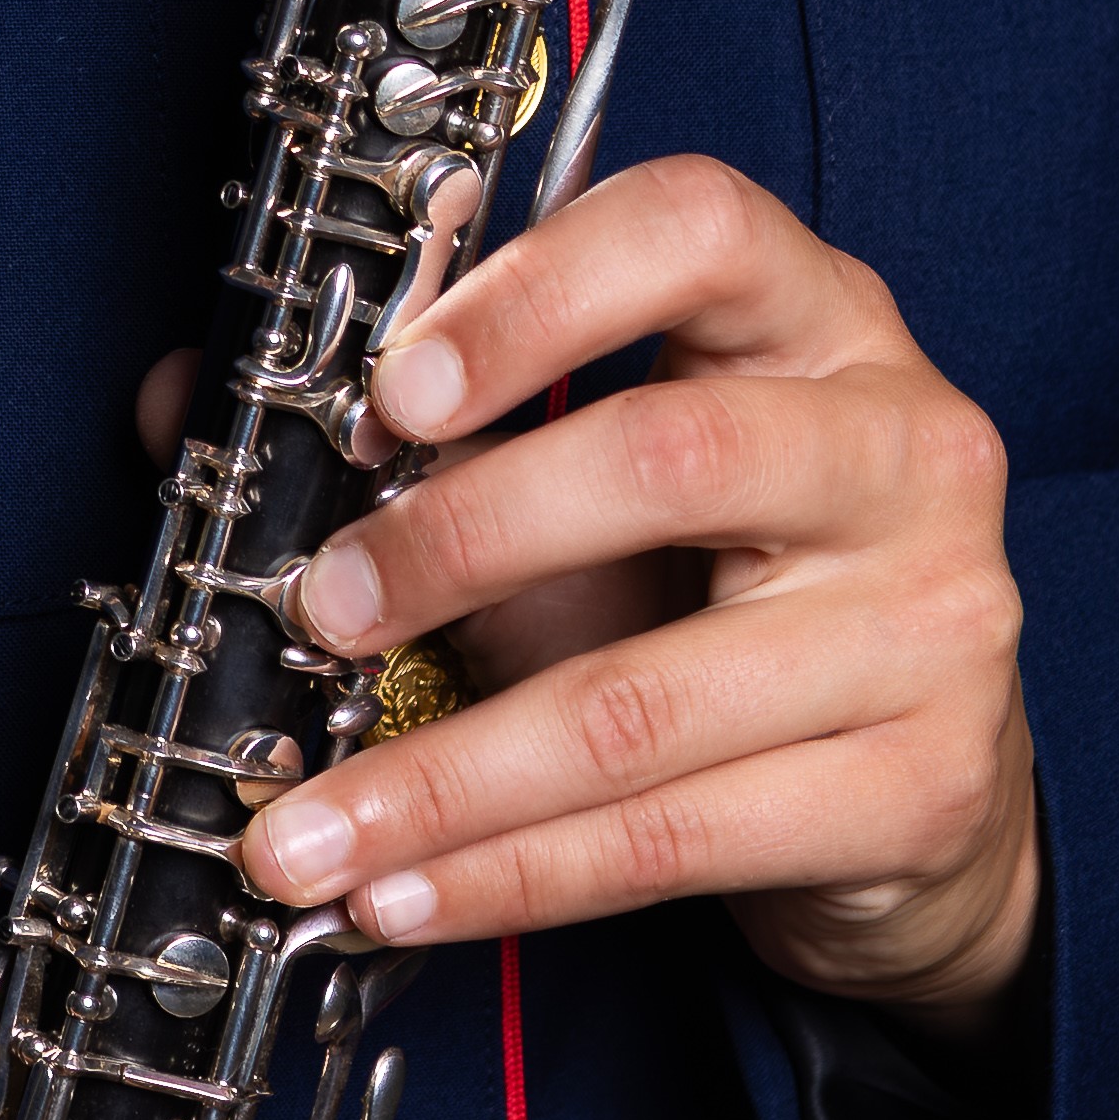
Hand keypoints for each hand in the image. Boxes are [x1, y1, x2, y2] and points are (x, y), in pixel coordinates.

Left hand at [207, 155, 1039, 1009]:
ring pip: (642, 702)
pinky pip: (670, 838)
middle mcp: (902, 448)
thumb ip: (425, 420)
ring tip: (303, 825)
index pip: (698, 229)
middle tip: (322, 606)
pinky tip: (405, 890)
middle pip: (672, 461)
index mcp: (819, 316)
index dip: (534, 297)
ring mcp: (930, 624)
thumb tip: (188, 397)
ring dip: (438, 776)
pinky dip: (509, 876)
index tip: (393, 390)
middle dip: (462, 539)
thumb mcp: (600, 468)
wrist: (921, 786)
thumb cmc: (729, 584)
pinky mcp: (916, 790)